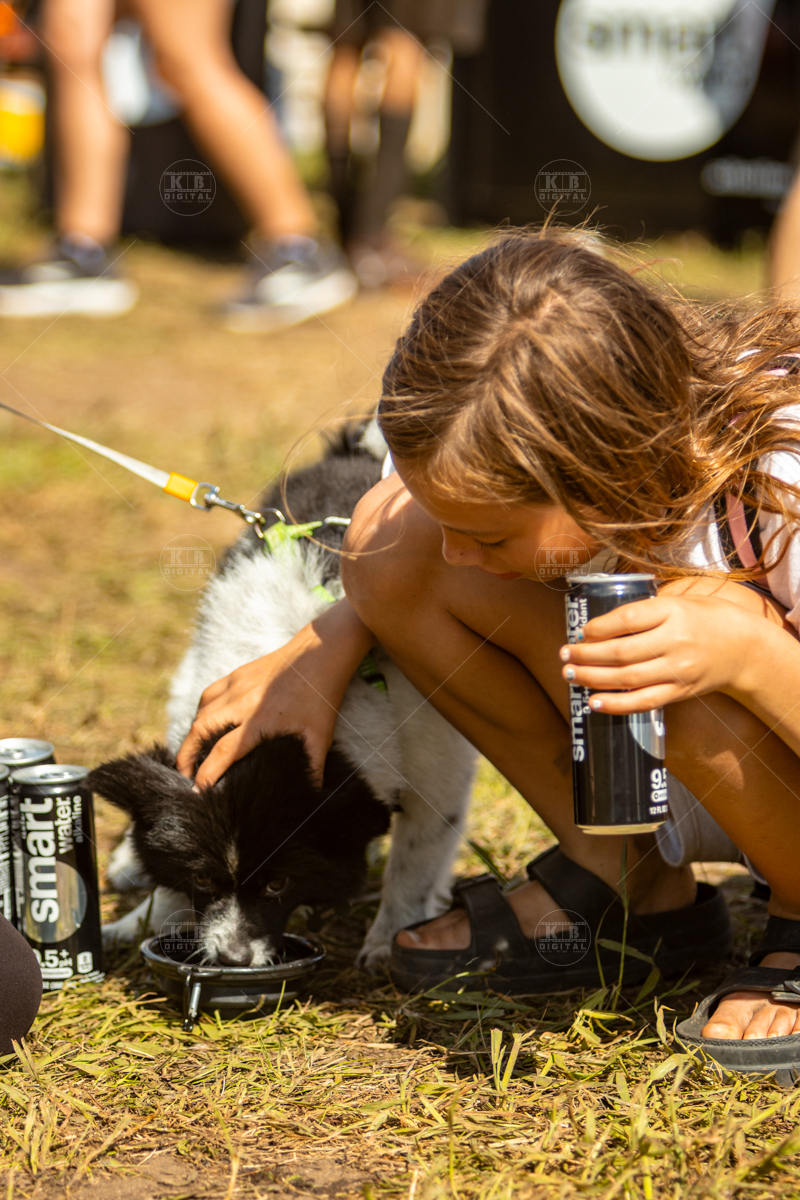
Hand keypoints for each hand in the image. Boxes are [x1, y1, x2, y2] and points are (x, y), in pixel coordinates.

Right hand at [176, 600, 374, 788]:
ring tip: (190, 753)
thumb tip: (314, 795)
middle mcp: (240, 703)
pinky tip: (203, 723)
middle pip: (200, 731)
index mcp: (258, 721)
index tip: (197, 791)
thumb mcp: (320, 735)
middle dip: (186, 755)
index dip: (206, 774)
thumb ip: (313, 767)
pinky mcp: (237, 674)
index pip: (221, 753)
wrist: (319, 653)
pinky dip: (202, 711)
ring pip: (201, 712)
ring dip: (192, 734)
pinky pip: (209, 695)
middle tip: (182, 775)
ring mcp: (236, 685)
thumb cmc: (321, 696)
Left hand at [558, 593, 756, 713]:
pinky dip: (616, 705)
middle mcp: (675, 641)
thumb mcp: (677, 602)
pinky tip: (594, 702)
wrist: (743, 647)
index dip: (599, 627)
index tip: (581, 631)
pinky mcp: (679, 691)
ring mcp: (678, 670)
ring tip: (570, 675)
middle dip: (586, 655)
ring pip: (627, 678)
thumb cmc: (704, 619)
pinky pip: (643, 702)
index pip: (628, 619)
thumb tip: (597, 625)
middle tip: (564, 655)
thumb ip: (643, 611)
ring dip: (593, 678)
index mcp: (673, 611)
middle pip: (621, 652)